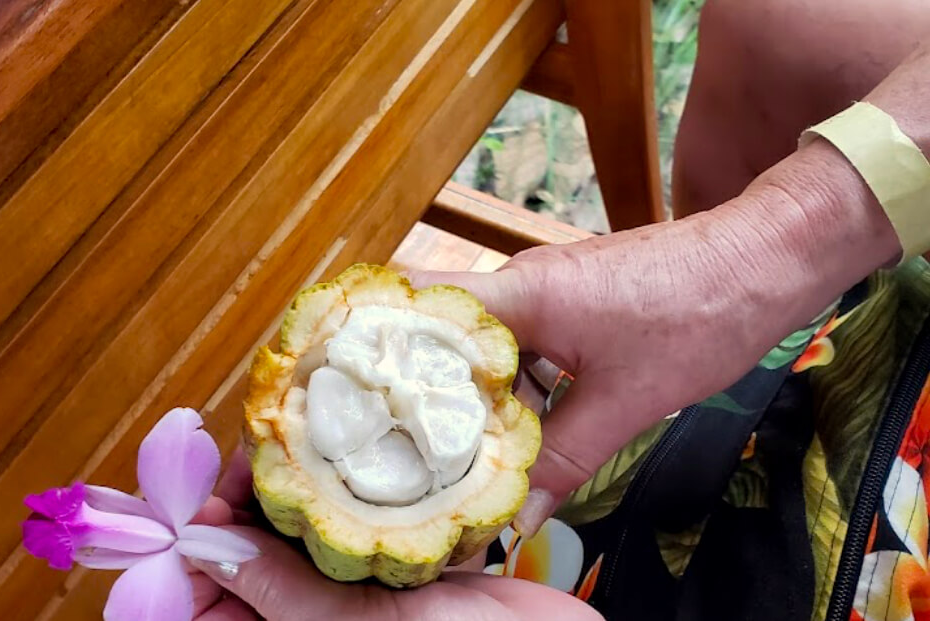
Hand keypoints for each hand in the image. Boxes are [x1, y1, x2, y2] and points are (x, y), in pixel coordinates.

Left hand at [189, 451, 602, 620]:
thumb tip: (205, 548)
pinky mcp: (389, 561)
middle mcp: (308, 617)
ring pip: (296, 532)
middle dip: (243, 503)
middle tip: (248, 448)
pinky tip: (339, 452)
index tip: (198, 491)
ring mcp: (349, 589)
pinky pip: (347, 521)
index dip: (196, 544)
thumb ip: (284, 594)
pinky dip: (339, 487)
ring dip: (290, 487)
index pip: (208, 596)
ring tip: (288, 436)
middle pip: (249, 556)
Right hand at [408, 136, 901, 536]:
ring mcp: (544, 290)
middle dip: (425, 390)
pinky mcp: (570, 301)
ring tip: (457, 448)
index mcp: (521, 295)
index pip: (420, 314)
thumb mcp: (627, 401)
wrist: (763, 260)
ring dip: (474, 393)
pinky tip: (516, 426)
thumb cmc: (700, 313)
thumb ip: (564, 459)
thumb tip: (520, 514)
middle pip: (443, 334)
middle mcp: (519, 284)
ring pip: (484, 344)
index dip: (384, 357)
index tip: (368, 409)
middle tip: (407, 446)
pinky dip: (513, 384)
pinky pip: (521, 343)